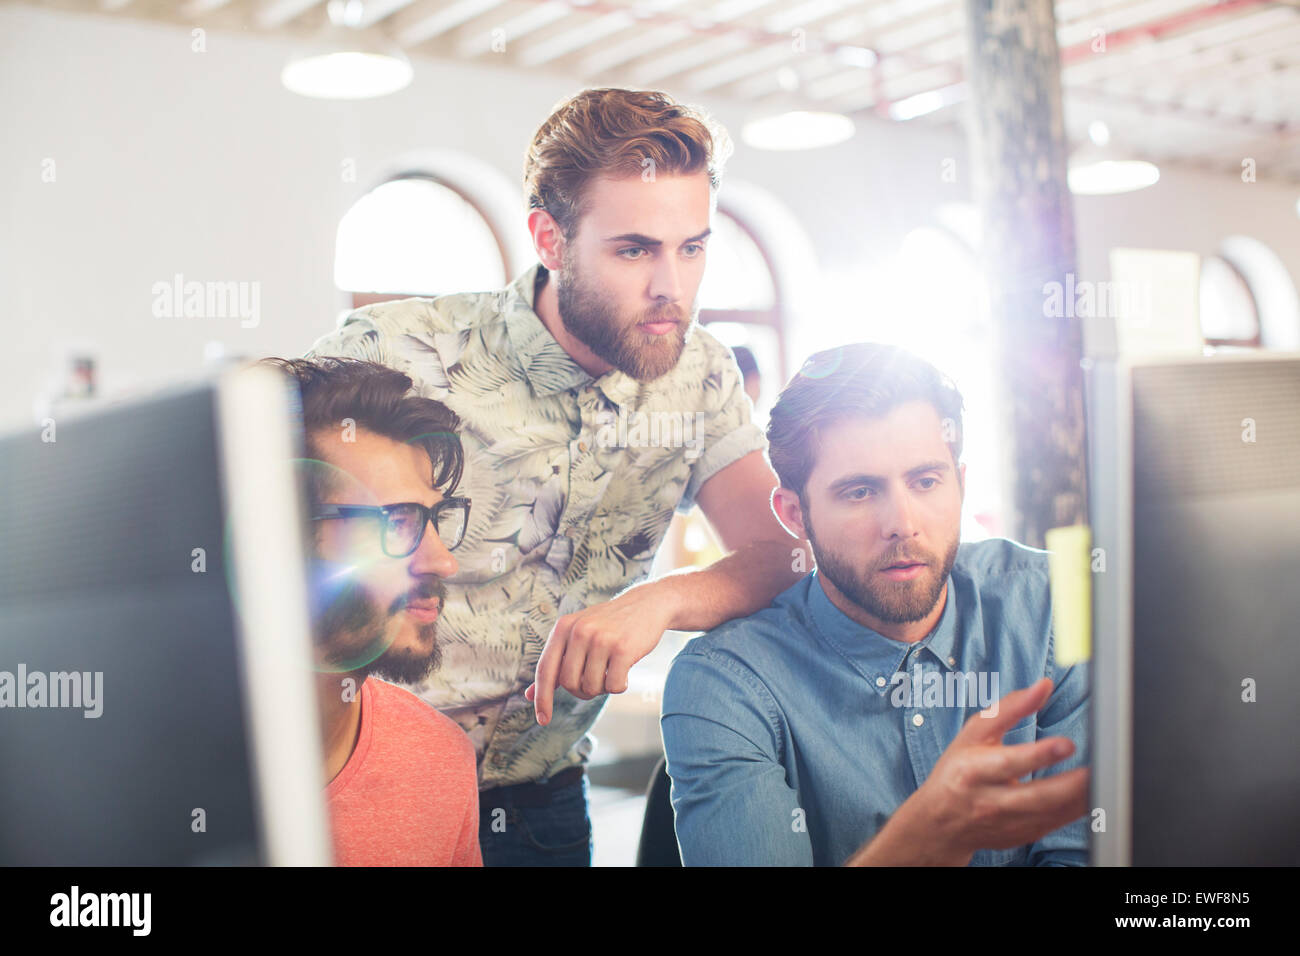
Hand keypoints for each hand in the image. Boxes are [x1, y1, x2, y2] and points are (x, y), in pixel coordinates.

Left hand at [524, 585, 677, 724]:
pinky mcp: (623, 649)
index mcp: (563, 628)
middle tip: (596, 679)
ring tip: (612, 670)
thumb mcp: (577, 636)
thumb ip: (555, 664)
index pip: (545, 670)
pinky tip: (625, 670)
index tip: (542, 719)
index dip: (542, 698)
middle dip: (583, 690)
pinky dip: (620, 686)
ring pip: (592, 687)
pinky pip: (614, 686)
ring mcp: (601, 639)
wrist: (647, 604)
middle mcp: (579, 631)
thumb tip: (530, 695)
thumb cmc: (609, 625)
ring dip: (603, 687)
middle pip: (569, 684)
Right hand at [852, 678, 1087, 865]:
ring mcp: (1007, 823)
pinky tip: (1090, 796)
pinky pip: (1055, 825)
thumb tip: (1043, 686)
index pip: (1010, 763)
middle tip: (1097, 770)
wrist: (941, 821)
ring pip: (1051, 814)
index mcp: (974, 770)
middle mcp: (990, 800)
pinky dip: (1076, 811)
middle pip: (1036, 796)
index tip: (1067, 745)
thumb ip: (1010, 708)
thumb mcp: (974, 734)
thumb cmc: (958, 770)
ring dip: (1080, 799)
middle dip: (1071, 785)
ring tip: (1102, 780)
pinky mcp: (1022, 836)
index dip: (1039, 755)